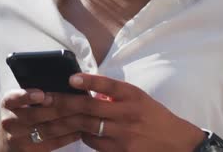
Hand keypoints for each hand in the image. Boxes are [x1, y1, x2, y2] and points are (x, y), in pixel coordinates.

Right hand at [0, 89, 81, 151]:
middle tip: (83, 101)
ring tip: (88, 115)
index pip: (15, 98)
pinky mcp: (30, 151)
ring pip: (49, 129)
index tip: (42, 94)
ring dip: (71, 121)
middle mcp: (10, 121)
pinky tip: (81, 130)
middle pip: (39, 114)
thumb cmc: (19, 116)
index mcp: (8, 103)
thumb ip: (35, 94)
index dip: (28, 96)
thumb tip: (66, 83)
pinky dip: (69, 136)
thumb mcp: (18, 103)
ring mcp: (18, 138)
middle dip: (63, 106)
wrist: (6, 146)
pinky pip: (54, 143)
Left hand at [47, 73, 205, 151]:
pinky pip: (93, 143)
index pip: (109, 86)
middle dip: (64, 103)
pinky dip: (82, 135)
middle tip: (45, 99)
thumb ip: (114, 94)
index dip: (89, 82)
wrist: (177, 144)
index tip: (71, 78)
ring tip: (49, 115)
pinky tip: (73, 130)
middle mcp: (128, 114)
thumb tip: (87, 90)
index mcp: (133, 96)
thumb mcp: (138, 98)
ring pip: (87, 127)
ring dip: (66, 121)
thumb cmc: (154, 117)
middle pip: (90, 108)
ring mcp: (124, 136)